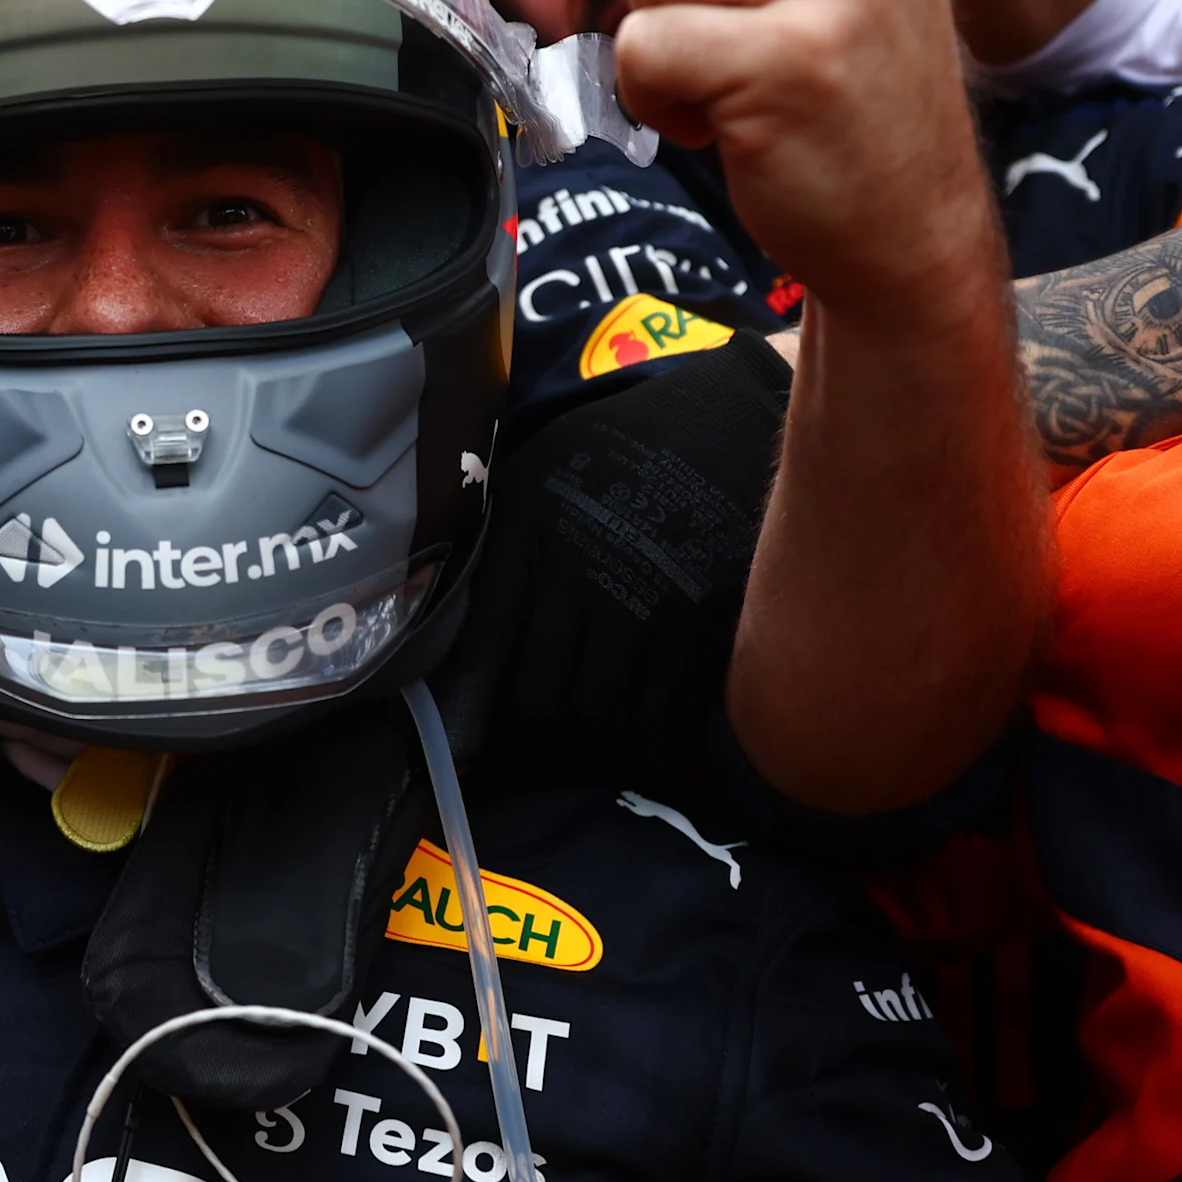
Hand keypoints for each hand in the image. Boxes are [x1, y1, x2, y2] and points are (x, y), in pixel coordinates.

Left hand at [430, 341, 787, 784]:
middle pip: (537, 707)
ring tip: (588, 761)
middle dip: (532, 754)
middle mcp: (574, 578)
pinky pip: (665, 718)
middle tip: (535, 767)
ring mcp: (642, 603)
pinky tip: (643, 754)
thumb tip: (457, 647)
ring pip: (599, 723)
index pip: (477, 661)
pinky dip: (649, 753)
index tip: (468, 755)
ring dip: (589, 758)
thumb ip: (498, 558)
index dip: (468, 725)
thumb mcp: (534, 481)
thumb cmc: (615, 451)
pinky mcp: (702, 622)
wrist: (724, 414)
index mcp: (521, 544)